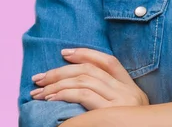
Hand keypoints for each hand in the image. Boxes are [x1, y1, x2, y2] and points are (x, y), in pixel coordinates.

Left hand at [29, 47, 149, 109]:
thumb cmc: (127, 126)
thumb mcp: (125, 112)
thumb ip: (110, 98)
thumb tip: (80, 85)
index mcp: (132, 89)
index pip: (110, 62)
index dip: (86, 54)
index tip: (64, 53)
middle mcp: (128, 92)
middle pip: (92, 71)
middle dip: (62, 71)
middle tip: (39, 77)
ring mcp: (121, 102)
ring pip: (85, 81)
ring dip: (58, 84)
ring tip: (39, 92)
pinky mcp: (112, 113)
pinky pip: (84, 97)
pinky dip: (65, 94)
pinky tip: (51, 98)